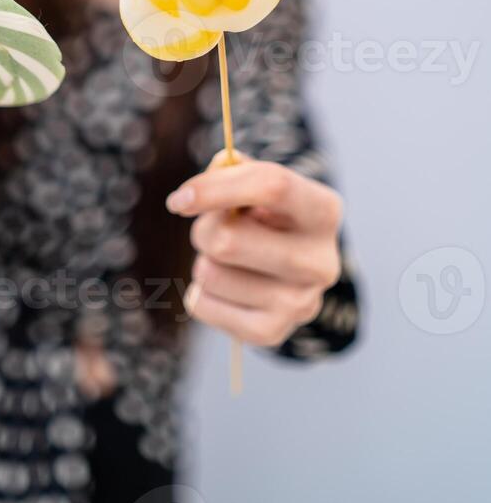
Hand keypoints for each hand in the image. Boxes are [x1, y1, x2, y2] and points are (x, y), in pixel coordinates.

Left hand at [166, 150, 342, 346]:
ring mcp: (300, 303)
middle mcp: (321, 261)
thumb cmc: (266, 214)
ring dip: (204, 260)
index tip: (179, 198)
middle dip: (203, 229)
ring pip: (209, 273)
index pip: (271, 186)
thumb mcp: (256, 181)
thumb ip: (228, 170)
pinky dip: (200, 291)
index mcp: (324, 210)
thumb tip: (193, 193)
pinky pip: (201, 304)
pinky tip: (227, 285)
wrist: (291, 267)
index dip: (216, 188)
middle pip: (227, 241)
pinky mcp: (273, 332)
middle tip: (213, 228)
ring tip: (228, 259)